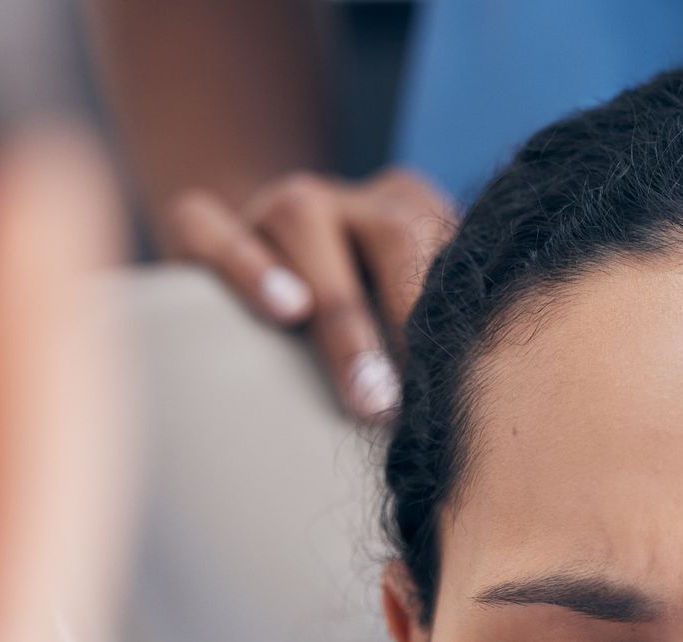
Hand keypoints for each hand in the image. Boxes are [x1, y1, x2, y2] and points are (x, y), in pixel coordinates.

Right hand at [158, 167, 456, 419]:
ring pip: (301, 218)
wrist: (256, 287)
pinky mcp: (201, 223)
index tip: (469, 387)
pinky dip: (247, 265)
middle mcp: (345, 197)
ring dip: (341, 310)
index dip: (458, 314)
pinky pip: (208, 225)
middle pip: (391, 233)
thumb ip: (440, 337)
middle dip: (407, 320)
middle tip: (417, 405)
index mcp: (407, 209)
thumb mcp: (407, 327)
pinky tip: (285, 311)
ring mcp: (270, 203)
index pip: (448, 244)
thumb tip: (481, 396)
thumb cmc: (358, 335)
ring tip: (365, 388)